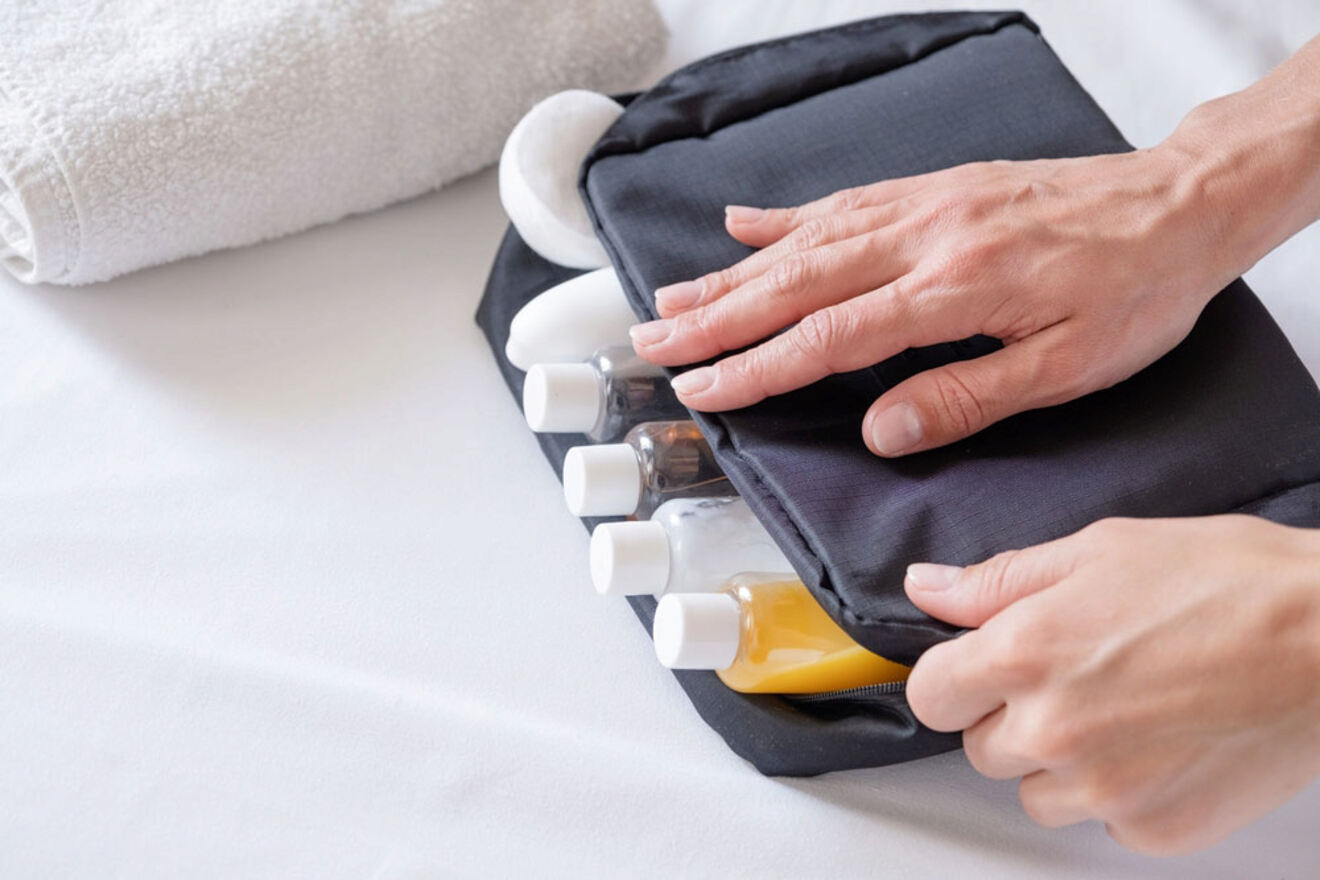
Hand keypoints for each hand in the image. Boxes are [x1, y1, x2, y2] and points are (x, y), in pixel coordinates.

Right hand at [630, 144, 1236, 455]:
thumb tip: (882, 431)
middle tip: (652, 343)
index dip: (756, 368)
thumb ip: (968, 398)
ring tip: (672, 300)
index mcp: (956, 288)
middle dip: (715, 318)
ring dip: (731, 274)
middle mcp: (925, 237)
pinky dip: (784, 217)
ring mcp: (924, 205)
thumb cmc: (1136, 290)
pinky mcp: (933, 190)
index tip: (702, 389)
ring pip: (805, 241)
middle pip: (796, 283)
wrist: (1179, 204)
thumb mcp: (1070, 366)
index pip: (829, 336)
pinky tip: (741, 228)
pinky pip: (842, 201)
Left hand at [902, 516, 1319, 854]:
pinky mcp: (1155, 827)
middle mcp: (1052, 728)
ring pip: (1035, 793)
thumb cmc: (1229, 582)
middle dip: (1012, 715)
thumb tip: (927, 586)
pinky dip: (1122, 792)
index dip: (954, 677)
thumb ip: (998, 581)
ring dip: (1061, 762)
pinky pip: (1104, 820)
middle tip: (1077, 677)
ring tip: (1125, 710)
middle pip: (979, 747)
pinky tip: (1165, 742)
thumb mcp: (1099, 551)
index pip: (930, 694)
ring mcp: (1103, 787)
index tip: (983, 667)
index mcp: (1025, 652)